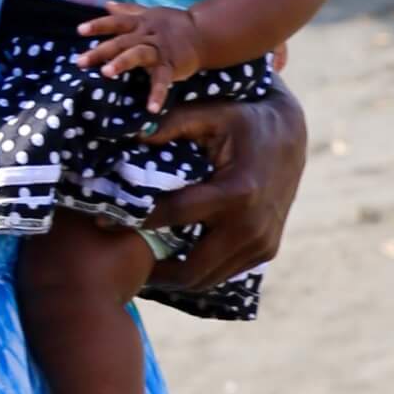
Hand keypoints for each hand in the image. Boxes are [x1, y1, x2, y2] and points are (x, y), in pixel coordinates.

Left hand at [77, 1, 203, 114]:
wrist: (202, 33)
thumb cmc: (171, 25)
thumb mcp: (149, 14)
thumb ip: (127, 11)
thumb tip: (107, 4)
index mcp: (139, 23)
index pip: (116, 22)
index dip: (98, 25)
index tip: (79, 31)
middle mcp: (147, 35)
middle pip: (121, 41)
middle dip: (100, 51)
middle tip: (80, 61)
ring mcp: (159, 50)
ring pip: (138, 54)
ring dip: (122, 62)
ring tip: (106, 73)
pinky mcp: (171, 65)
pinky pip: (163, 80)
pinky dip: (158, 94)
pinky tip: (151, 109)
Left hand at [140, 81, 306, 290]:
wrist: (290, 136)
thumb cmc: (243, 122)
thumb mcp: (210, 114)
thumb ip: (171, 124)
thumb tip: (130, 134)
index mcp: (238, 191)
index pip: (175, 216)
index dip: (137, 220)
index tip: (103, 221)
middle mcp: (253, 226)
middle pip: (191, 268)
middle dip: (154, 271)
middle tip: (121, 261)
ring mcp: (263, 243)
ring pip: (207, 279)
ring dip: (173, 277)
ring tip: (141, 264)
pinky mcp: (266, 251)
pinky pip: (223, 273)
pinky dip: (196, 271)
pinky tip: (171, 258)